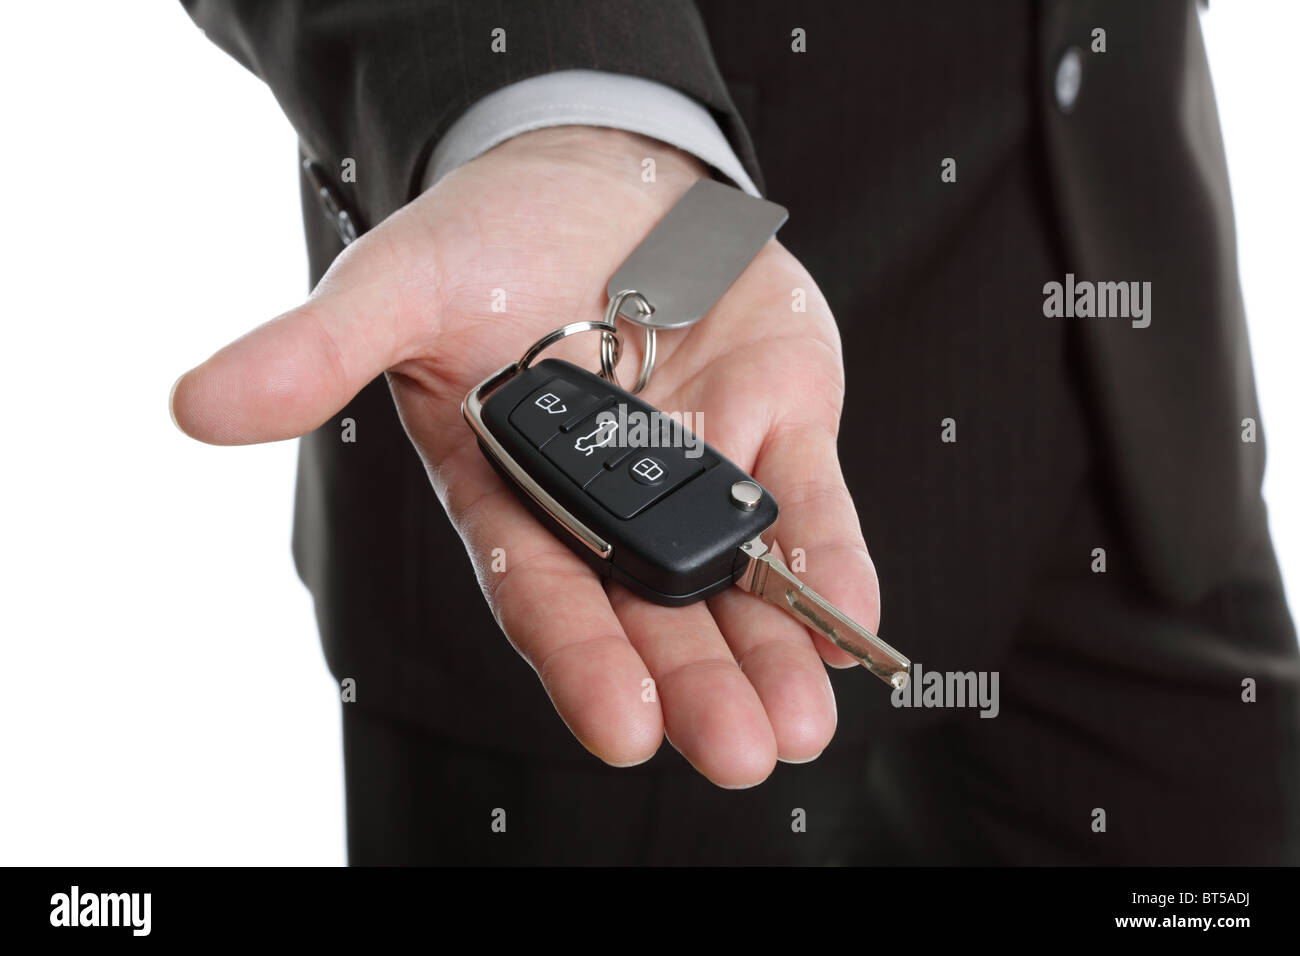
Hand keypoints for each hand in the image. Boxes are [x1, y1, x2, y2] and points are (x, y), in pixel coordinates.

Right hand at [171, 126, 878, 787]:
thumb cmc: (492, 236)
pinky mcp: (777, 422)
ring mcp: (701, 467)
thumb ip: (318, 352)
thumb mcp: (401, 284)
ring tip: (802, 724)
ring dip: (775, 648)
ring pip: (740, 577)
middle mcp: (612, 502)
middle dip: (698, 681)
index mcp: (516, 490)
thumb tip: (198, 408)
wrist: (602, 172)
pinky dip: (831, 560)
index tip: (626, 728)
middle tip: (741, 752)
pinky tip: (856, 620)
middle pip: (655, 608)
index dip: (584, 661)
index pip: (547, 592)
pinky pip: (809, 501)